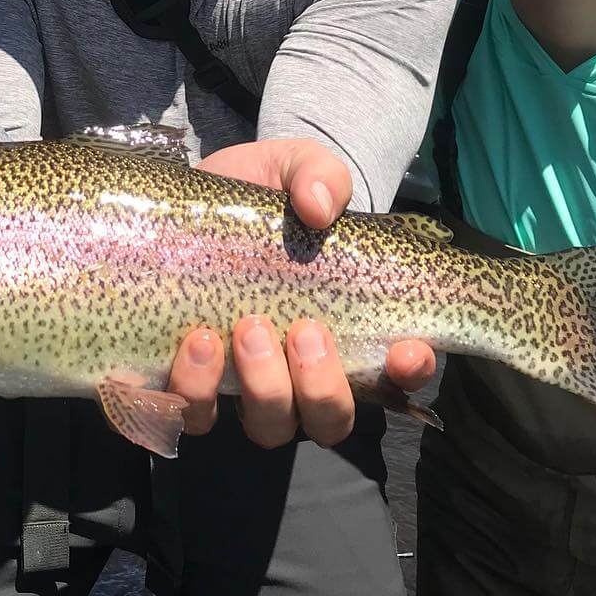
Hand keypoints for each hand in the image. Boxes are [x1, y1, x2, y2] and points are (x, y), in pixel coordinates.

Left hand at [180, 137, 437, 447]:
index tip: (406, 350)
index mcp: (343, 327)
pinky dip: (194, 392)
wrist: (187, 203)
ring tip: (242, 329)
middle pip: (329, 420)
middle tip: (303, 330)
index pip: (395, 374)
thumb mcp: (294, 167)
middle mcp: (299, 373)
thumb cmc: (259, 194)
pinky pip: (192, 417)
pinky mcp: (188, 383)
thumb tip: (319, 206)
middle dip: (323, 388)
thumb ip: (318, 176)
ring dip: (263, 390)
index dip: (408, 374)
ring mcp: (244, 386)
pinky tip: (191, 343)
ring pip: (268, 427)